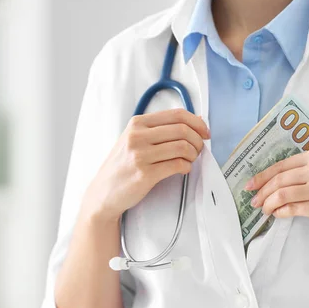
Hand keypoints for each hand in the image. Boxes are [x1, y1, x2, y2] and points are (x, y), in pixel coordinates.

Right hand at [82, 109, 209, 221]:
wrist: (103, 192)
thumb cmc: (123, 166)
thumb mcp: (135, 139)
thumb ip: (161, 129)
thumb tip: (195, 119)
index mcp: (137, 124)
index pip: (176, 114)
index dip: (197, 123)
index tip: (205, 132)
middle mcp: (137, 136)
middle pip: (182, 130)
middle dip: (197, 140)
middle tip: (198, 149)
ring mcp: (140, 155)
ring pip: (182, 147)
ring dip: (193, 155)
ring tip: (190, 160)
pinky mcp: (145, 174)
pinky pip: (177, 165)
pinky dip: (186, 167)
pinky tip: (183, 169)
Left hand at [246, 147, 308, 232]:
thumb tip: (286, 180)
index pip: (281, 165)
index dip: (262, 175)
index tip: (252, 183)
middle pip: (278, 180)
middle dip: (261, 191)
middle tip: (253, 199)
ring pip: (282, 195)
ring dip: (268, 203)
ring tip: (263, 209)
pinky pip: (293, 209)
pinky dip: (281, 212)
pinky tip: (278, 214)